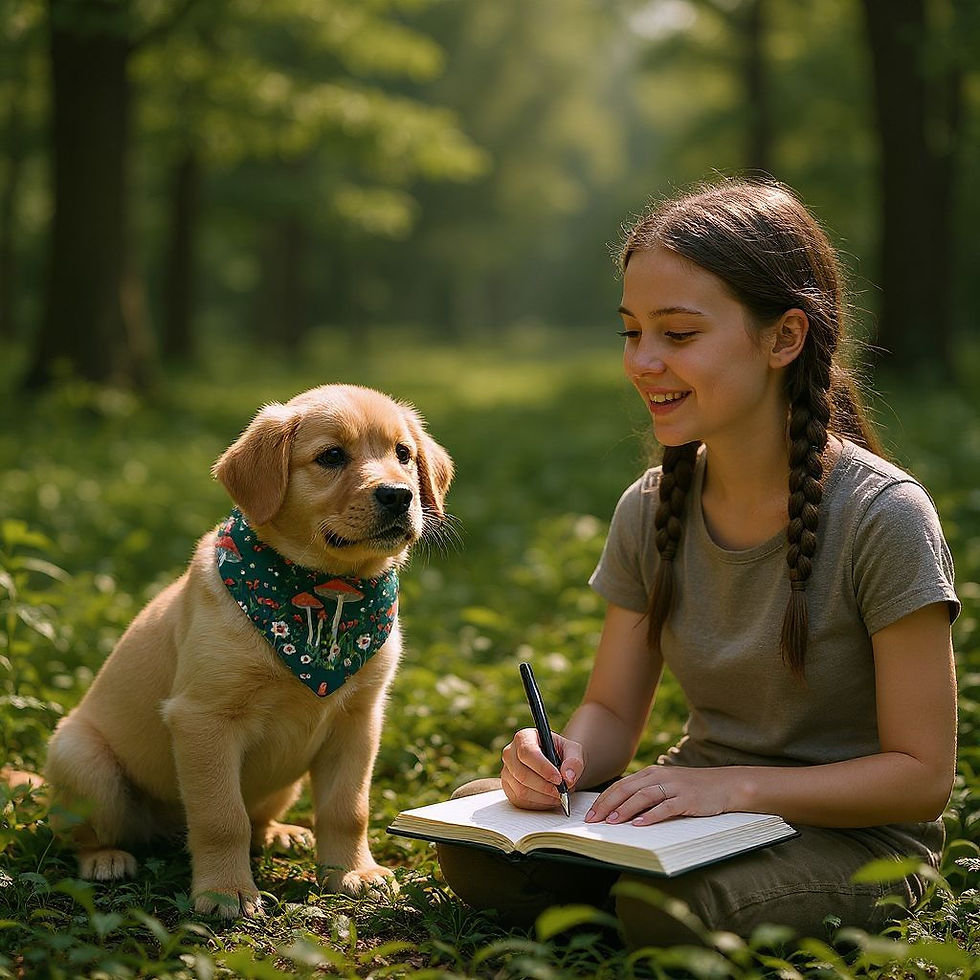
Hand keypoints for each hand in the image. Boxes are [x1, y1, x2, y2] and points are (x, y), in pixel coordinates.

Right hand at [501, 728, 585, 810]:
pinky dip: (538, 804)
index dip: (543, 768)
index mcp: (524, 737)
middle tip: (561, 791)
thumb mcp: (573, 751)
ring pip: (521, 790)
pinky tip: (549, 799)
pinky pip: (520, 801)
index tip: (559, 778)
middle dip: (545, 786)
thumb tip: (567, 777)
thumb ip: (574, 761)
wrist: (555, 764)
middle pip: (522, 774)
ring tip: (558, 795)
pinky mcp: (508, 788)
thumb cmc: (562, 754)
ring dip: (543, 797)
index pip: (527, 752)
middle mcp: (510, 753)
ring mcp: (506, 771)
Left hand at [584, 765, 735, 825]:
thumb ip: (647, 793)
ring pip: (643, 796)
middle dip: (607, 805)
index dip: (603, 799)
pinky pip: (665, 807)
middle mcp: (659, 776)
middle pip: (627, 789)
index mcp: (651, 773)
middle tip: (594, 821)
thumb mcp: (667, 786)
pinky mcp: (687, 798)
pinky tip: (639, 824)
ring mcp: (673, 787)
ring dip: (625, 809)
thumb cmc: (693, 789)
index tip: (590, 814)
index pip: (621, 786)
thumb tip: (620, 810)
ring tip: (612, 822)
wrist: (725, 785)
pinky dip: (650, 816)